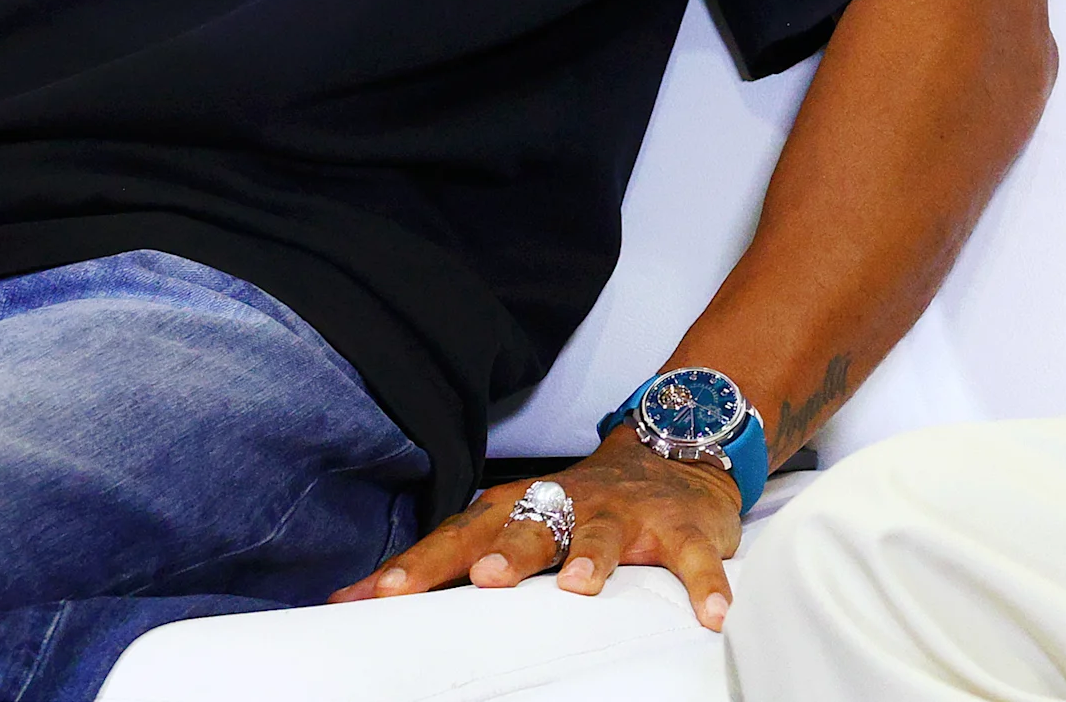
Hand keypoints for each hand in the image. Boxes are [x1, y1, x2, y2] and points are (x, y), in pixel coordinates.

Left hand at [333, 432, 743, 628]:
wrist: (676, 451)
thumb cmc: (582, 503)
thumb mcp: (519, 520)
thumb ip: (453, 558)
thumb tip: (355, 602)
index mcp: (522, 506)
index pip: (462, 532)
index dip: (423, 562)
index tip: (380, 596)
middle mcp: (570, 502)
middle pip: (532, 523)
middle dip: (508, 549)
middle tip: (485, 577)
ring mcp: (627, 512)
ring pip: (607, 530)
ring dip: (593, 556)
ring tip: (580, 585)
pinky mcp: (681, 525)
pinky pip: (692, 556)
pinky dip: (704, 584)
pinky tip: (711, 614)